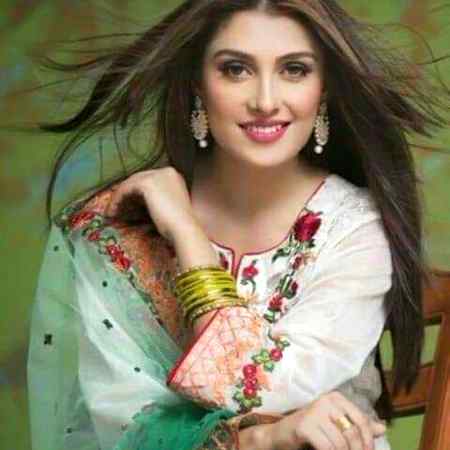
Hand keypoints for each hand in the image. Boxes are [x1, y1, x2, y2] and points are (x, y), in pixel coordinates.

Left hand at [104, 167, 196, 243]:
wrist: (184, 229)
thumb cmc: (179, 225)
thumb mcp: (167, 208)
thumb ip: (154, 201)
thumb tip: (134, 204)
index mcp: (173, 176)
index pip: (149, 180)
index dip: (136, 193)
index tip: (126, 205)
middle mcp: (166, 172)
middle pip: (138, 179)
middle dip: (126, 194)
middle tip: (115, 208)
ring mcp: (156, 175)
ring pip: (130, 184)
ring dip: (119, 198)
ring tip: (111, 213)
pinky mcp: (146, 183)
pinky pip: (125, 189)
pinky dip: (116, 201)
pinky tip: (112, 213)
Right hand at [254, 391, 385, 449]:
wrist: (281, 434)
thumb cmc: (311, 429)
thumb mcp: (336, 426)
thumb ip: (357, 426)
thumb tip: (382, 428)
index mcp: (336, 398)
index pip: (361, 421)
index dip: (368, 441)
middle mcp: (326, 401)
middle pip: (352, 432)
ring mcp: (315, 411)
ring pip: (341, 443)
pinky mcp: (305, 425)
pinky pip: (327, 447)